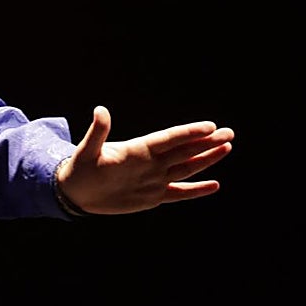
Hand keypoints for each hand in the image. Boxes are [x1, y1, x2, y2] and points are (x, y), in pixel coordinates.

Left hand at [55, 105, 233, 214]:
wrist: (76, 192)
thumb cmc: (79, 169)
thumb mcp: (87, 151)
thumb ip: (97, 133)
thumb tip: (100, 110)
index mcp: (138, 149)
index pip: (169, 139)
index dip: (189, 133)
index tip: (210, 126)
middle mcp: (151, 163)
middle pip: (184, 151)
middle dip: (207, 142)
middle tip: (229, 132)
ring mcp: (154, 179)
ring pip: (186, 168)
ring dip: (206, 159)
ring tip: (227, 147)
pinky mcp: (152, 196)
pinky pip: (179, 193)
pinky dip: (196, 191)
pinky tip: (214, 185)